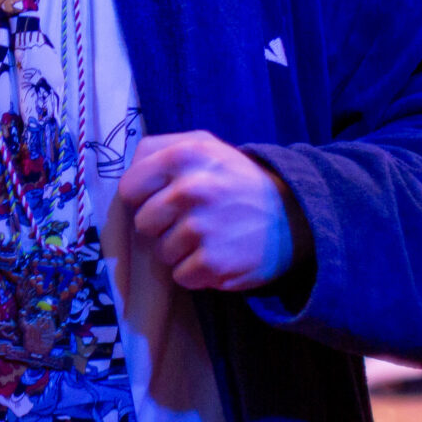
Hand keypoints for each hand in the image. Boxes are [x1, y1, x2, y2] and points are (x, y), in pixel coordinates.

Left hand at [116, 132, 294, 291]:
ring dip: (180, 250)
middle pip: (142, 223)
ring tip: (209, 236)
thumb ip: (159, 149)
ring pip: (160, 252)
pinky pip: (180, 276)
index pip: (129, 188)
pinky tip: (217, 255)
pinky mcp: (213, 263)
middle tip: (190, 219)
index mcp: (185, 155)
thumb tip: (126, 170)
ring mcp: (202, 228)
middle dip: (162, 226)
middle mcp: (191, 189)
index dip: (141, 198)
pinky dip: (195, 272)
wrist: (295, 215)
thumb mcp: (204, 145)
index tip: (160, 200)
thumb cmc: (237, 179)